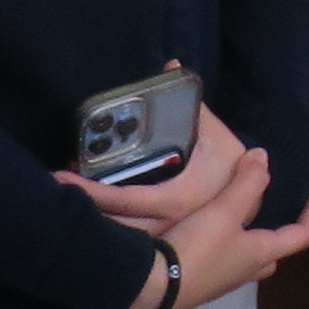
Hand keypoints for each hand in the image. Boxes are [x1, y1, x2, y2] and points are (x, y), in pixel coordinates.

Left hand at [60, 93, 254, 235]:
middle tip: (56, 192)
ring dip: (95, 225)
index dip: (97, 193)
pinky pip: (132, 243)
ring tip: (63, 204)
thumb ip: (191, 102)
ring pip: (125, 241)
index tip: (66, 179)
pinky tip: (86, 220)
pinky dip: (109, 235)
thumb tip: (172, 64)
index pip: (132, 199)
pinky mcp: (167, 244)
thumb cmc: (230, 162)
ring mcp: (171, 239)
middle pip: (121, 226)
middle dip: (86, 211)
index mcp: (184, 197)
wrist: (253, 196)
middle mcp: (175, 223)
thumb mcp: (214, 132)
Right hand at [111, 146, 308, 308]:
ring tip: (236, 214)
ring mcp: (222, 281)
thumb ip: (246, 183)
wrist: (152, 289)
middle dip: (279, 232)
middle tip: (274, 210)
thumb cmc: (197, 249)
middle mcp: (246, 271)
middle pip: (273, 252)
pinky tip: (204, 230)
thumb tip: (264, 158)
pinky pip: (220, 261)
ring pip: (246, 258)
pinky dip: (222, 243)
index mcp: (262, 253)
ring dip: (247, 237)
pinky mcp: (198, 284)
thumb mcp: (224, 211)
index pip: (303, 234)